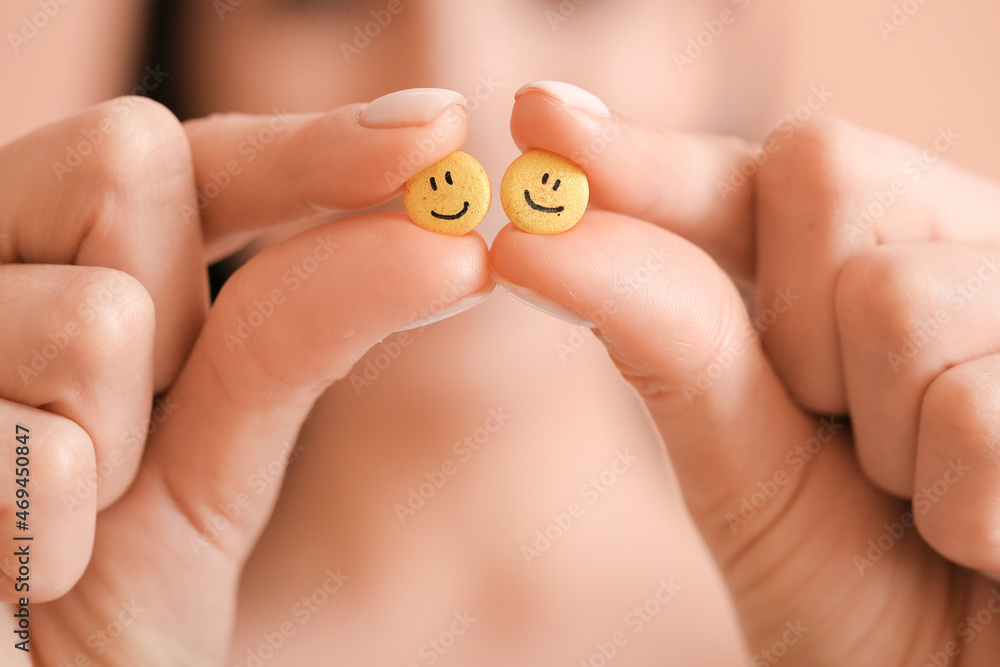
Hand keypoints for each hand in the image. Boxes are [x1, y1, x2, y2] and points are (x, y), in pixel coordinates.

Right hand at [1, 91, 490, 664]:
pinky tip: (10, 569)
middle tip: (131, 436)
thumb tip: (445, 238)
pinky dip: (48, 536)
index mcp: (54, 266)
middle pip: (127, 157)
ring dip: (110, 451)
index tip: (437, 132)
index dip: (311, 144)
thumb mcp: (211, 461)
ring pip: (97, 314)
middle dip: (176, 307)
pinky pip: (35, 447)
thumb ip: (293, 333)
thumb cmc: (100, 603)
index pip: (184, 159)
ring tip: (54, 524)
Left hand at [492, 84, 999, 664]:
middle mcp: (954, 253)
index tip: (542, 119)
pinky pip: (975, 407)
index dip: (646, 152)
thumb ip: (672, 340)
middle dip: (795, 322)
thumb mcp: (746, 466)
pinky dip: (960, 509)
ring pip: (897, 297)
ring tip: (929, 508)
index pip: (747, 175)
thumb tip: (532, 233)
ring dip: (886, 439)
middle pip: (822, 168)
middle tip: (842, 432)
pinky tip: (991, 539)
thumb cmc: (862, 598)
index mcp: (862, 270)